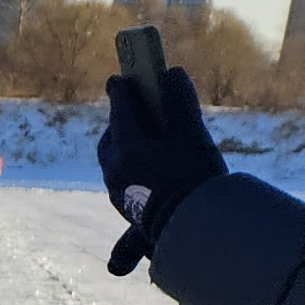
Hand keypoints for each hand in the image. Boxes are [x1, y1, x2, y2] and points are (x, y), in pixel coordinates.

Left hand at [100, 65, 224, 276]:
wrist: (194, 231)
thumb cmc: (194, 179)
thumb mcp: (191, 136)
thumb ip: (179, 104)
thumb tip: (170, 73)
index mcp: (126, 151)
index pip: (120, 114)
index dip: (121, 93)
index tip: (118, 79)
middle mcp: (115, 173)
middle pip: (110, 141)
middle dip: (118, 124)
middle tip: (127, 112)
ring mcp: (119, 195)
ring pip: (113, 164)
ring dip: (122, 148)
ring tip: (138, 140)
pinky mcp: (129, 212)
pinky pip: (123, 184)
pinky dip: (130, 170)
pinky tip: (144, 172)